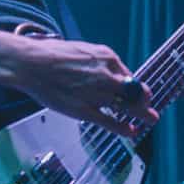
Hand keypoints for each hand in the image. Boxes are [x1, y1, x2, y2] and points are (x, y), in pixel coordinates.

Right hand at [10, 39, 158, 136]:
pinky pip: (109, 121)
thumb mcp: (83, 50)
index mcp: (107, 57)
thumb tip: (110, 72)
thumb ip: (99, 63)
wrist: (32, 63)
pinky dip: (122, 128)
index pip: (128, 73)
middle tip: (151, 107)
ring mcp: (97, 93)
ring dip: (142, 114)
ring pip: (127, 106)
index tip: (138, 92)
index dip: (134, 85)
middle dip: (144, 99)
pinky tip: (131, 132)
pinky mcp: (84, 110)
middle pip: (134, 90)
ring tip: (152, 119)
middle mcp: (106, 75)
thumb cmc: (52, 55)